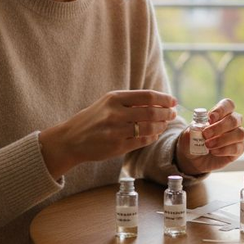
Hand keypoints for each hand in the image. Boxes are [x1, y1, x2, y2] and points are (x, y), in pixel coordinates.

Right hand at [39, 90, 176, 178]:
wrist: (71, 139)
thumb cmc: (92, 119)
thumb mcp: (107, 103)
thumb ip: (130, 101)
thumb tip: (158, 101)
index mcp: (114, 98)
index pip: (147, 96)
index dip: (164, 99)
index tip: (173, 101)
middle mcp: (115, 113)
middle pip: (151, 112)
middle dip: (166, 113)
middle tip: (172, 114)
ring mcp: (116, 131)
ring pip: (148, 128)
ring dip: (161, 126)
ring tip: (164, 125)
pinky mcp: (117, 146)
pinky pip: (142, 141)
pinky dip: (151, 137)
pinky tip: (154, 134)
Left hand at [176, 98, 243, 174]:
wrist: (194, 158)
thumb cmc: (193, 141)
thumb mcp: (189, 134)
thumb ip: (195, 128)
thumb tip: (202, 126)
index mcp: (221, 114)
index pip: (228, 104)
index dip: (221, 109)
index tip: (210, 118)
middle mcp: (232, 123)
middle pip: (234, 119)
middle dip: (219, 127)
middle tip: (205, 134)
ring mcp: (237, 136)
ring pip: (240, 133)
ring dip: (222, 140)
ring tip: (208, 145)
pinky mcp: (238, 149)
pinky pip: (238, 148)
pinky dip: (224, 150)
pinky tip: (214, 152)